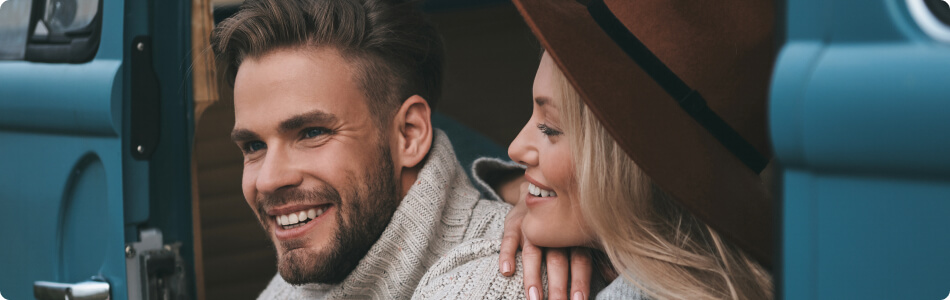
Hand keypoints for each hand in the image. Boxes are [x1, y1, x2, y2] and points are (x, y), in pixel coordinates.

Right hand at [498, 182, 592, 299]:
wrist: (541, 185)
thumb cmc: (566, 219)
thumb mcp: (582, 234)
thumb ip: (597, 256)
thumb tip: (612, 277)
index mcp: (575, 235)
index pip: (580, 261)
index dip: (580, 281)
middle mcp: (555, 231)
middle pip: (557, 261)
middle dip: (557, 286)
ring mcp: (533, 226)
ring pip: (533, 253)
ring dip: (533, 276)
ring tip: (533, 298)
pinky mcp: (514, 222)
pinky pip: (509, 239)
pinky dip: (506, 254)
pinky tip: (506, 271)